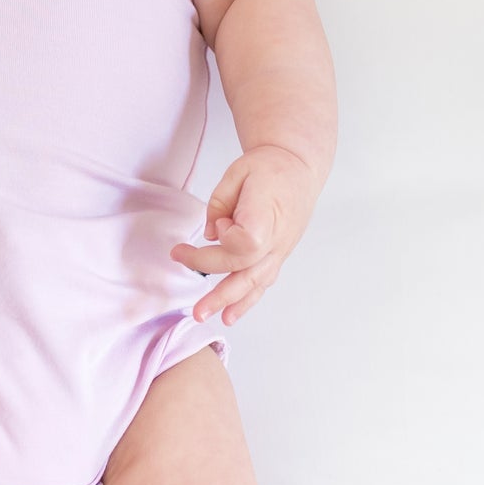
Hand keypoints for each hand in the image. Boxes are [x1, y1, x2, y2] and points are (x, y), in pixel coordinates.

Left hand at [169, 144, 320, 325]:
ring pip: (253, 282)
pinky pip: (263, 283)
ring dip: (227, 302)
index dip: (226, 236)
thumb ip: (218, 203)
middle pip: (241, 268)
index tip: (220, 223)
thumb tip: (209, 234)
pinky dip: (246, 301)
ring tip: (203, 315)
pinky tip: (229, 315)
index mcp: (267, 215)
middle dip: (212, 281)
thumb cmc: (269, 169)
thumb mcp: (237, 172)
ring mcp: (279, 251)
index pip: (244, 242)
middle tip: (185, 284)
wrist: (298, 169)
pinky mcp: (278, 256)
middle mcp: (276, 239)